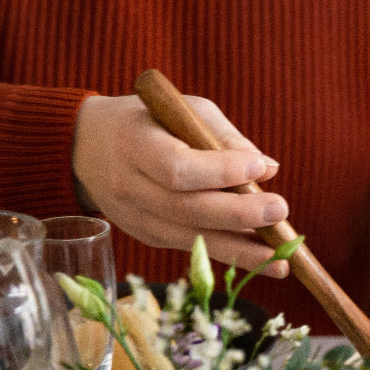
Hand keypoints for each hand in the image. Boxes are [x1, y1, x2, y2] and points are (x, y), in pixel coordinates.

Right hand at [72, 92, 289, 275]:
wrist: (88, 148)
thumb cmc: (147, 122)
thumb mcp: (180, 110)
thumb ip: (222, 136)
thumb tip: (268, 168)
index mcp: (134, 143)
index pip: (177, 168)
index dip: (218, 171)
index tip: (258, 168)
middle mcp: (129, 185)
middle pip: (187, 209)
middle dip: (238, 214)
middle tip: (280, 212)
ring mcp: (135, 217)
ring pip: (191, 239)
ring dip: (240, 251)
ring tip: (281, 259)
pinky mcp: (147, 236)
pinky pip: (190, 248)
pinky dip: (226, 253)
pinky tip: (259, 258)